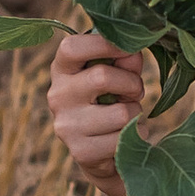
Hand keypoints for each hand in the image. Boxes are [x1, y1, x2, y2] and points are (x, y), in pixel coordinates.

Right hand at [48, 30, 145, 192]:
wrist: (101, 151)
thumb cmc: (110, 100)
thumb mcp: (117, 74)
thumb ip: (124, 61)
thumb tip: (132, 53)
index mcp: (62, 70)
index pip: (71, 48)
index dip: (104, 44)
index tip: (128, 49)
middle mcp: (58, 96)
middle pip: (102, 77)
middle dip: (131, 83)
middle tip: (134, 91)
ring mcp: (67, 126)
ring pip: (121, 113)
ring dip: (136, 114)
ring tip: (127, 117)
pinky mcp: (81, 151)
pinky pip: (124, 138)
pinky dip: (136, 135)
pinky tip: (124, 136)